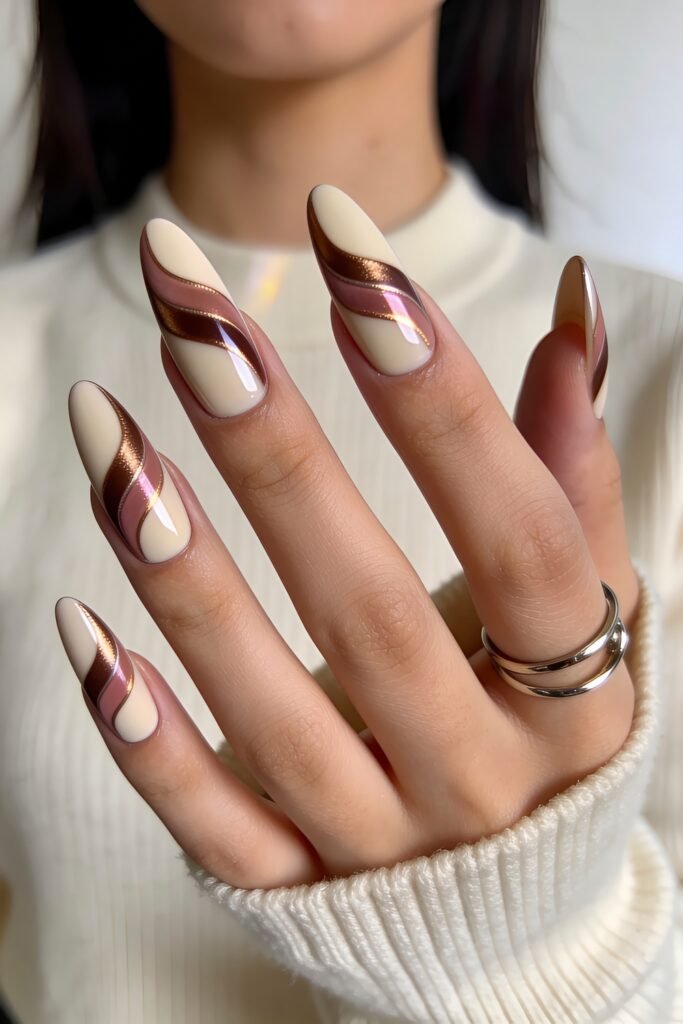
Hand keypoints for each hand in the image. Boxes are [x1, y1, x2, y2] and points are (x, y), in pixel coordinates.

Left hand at [57, 188, 639, 888]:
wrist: (519, 904)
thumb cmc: (547, 720)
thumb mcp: (587, 608)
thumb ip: (570, 471)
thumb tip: (572, 308)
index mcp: (577, 699)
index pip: (522, 539)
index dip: (443, 399)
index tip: (352, 256)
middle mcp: (479, 778)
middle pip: (376, 614)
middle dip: (280, 456)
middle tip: (191, 313)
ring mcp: (382, 844)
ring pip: (274, 715)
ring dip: (183, 575)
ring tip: (105, 431)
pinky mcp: (297, 888)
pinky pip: (215, 825)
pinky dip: (147, 737)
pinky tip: (79, 628)